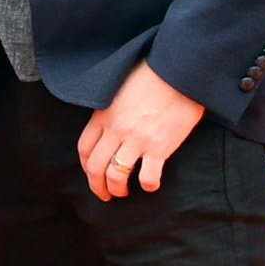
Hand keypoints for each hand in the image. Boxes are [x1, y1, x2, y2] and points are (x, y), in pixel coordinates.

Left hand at [76, 62, 205, 200]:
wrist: (179, 71)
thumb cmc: (153, 74)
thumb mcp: (120, 86)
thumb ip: (112, 107)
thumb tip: (112, 119)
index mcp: (103, 114)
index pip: (85, 148)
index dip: (86, 165)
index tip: (92, 172)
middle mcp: (116, 129)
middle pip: (95, 167)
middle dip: (97, 185)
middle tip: (104, 194)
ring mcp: (136, 139)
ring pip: (116, 176)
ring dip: (117, 189)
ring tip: (123, 193)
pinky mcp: (159, 147)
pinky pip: (148, 177)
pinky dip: (148, 185)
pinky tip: (150, 184)